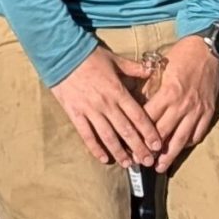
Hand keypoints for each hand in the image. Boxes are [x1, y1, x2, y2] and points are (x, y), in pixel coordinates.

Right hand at [50, 46, 163, 168]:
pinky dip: (95, 148)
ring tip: (129, 164)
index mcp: (118, 91)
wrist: (62, 54)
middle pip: (126, 130)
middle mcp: (106, 104)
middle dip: (138, 147)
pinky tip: (103, 158)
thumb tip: (151, 70)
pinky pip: (86, 135)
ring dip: (119, 152)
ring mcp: (90, 110)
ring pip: (108, 136)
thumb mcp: (115, 59)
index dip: (148, 131)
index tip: (157, 144)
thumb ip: (134, 68)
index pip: (138, 115)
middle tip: (147, 161)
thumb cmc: (90, 56)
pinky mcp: (75, 114)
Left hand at [141, 36, 218, 170]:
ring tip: (160, 166)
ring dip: (170, 155)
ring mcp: (197, 110)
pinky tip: (180, 148)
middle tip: (140, 162)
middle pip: (163, 133)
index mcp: (168, 93)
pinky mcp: (208, 111)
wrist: (208, 49)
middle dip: (151, 151)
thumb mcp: (160, 68)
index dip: (138, 134)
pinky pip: (198, 133)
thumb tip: (137, 105)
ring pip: (181, 138)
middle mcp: (182, 105)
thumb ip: (150, 88)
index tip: (129, 144)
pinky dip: (188, 143)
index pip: (148, 119)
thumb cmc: (181, 55)